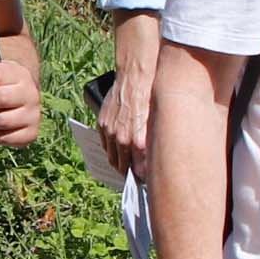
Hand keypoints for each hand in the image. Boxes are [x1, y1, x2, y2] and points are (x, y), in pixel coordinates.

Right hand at [96, 51, 156, 175]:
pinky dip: (110, 149)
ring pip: (112, 157)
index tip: (146, 180)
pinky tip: (117, 150)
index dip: (142, 177)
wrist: (135, 78)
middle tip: (134, 177)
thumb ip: (153, 142)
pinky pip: (104, 144)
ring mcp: (110, 132)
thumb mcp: (157, 123)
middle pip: (123, 166)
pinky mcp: (102, 124)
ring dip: (118, 163)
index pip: (138, 170)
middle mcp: (123, 139)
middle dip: (128, 173)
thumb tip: (154, 157)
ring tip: (124, 166)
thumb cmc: (150, 98)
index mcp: (138, 141)